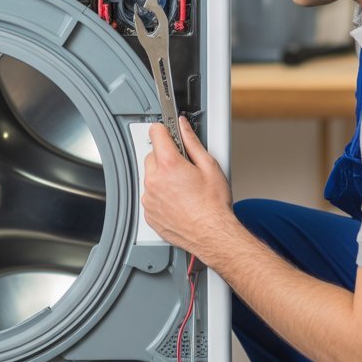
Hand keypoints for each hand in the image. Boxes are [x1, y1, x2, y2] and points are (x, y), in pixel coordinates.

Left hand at [141, 116, 234, 259]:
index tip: (168, 131)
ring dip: (162, 177)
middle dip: (166, 157)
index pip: (156, 133)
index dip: (164, 130)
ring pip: (150, 176)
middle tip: (184, 167)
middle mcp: (154, 181)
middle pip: (152, 155)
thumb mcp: (210, 166)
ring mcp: (149, 198)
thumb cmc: (214, 206)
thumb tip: (184, 127)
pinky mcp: (148, 213)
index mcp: (169, 165)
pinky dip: (160, 195)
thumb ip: (193, 142)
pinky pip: (150, 196)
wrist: (212, 234)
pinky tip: (177, 200)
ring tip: (183, 187)